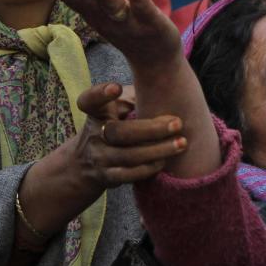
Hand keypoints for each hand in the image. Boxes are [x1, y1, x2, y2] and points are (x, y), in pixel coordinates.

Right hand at [11, 81, 186, 255]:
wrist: (84, 164)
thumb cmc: (113, 126)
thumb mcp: (116, 109)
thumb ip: (133, 98)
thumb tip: (164, 89)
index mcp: (96, 113)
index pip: (89, 101)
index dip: (99, 94)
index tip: (115, 88)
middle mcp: (94, 134)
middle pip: (120, 132)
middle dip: (151, 129)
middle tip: (177, 123)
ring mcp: (99, 157)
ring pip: (128, 156)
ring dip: (158, 150)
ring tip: (182, 143)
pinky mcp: (106, 177)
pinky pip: (128, 175)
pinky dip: (148, 168)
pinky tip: (165, 161)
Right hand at [43, 0, 180, 67]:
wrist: (156, 61)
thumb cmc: (125, 31)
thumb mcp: (98, 16)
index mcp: (95, 17)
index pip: (74, 0)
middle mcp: (108, 21)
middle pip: (89, 0)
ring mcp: (129, 23)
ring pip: (111, 3)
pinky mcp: (151, 22)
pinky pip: (141, 5)